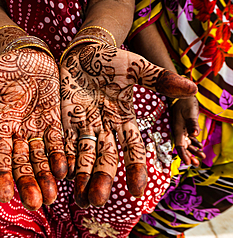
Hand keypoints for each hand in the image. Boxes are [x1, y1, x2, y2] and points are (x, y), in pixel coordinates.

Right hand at [0, 48, 66, 210]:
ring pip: (41, 158)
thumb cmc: (7, 64)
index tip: (5, 195)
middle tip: (36, 203)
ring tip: (51, 196)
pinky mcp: (55, 122)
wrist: (31, 54)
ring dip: (46, 177)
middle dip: (28, 183)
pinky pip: (59, 143)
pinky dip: (61, 157)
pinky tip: (66, 172)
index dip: (2, 175)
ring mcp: (38, 129)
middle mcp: (19, 132)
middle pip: (22, 163)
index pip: (0, 155)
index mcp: (0, 125)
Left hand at [60, 43, 196, 207]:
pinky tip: (61, 174)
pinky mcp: (64, 120)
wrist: (84, 52)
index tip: (136, 190)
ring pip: (83, 156)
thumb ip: (160, 80)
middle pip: (105, 159)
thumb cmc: (112, 60)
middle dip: (101, 180)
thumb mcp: (137, 69)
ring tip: (78, 199)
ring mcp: (83, 125)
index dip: (135, 169)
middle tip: (96, 201)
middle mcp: (104, 128)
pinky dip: (63, 157)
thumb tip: (192, 88)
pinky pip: (64, 142)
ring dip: (81, 177)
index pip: (133, 149)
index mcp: (124, 120)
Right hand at [171, 97, 204, 165]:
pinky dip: (195, 144)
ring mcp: (182, 130)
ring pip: (187, 144)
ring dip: (193, 151)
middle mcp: (179, 132)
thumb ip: (192, 124)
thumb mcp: (190, 113)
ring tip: (202, 157)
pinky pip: (190, 138)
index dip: (183, 155)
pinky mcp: (186, 127)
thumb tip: (195, 134)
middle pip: (183, 147)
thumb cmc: (185, 103)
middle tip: (196, 164)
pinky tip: (201, 147)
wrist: (182, 95)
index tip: (188, 162)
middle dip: (189, 156)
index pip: (180, 146)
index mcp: (178, 130)